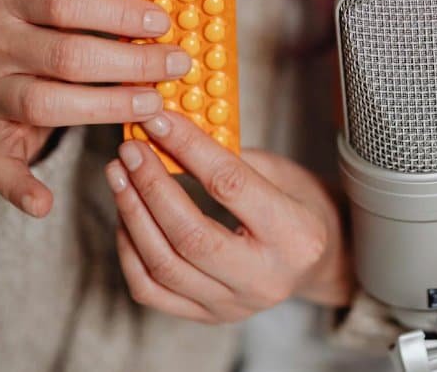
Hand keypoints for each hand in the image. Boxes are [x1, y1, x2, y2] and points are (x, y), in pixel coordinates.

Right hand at [0, 0, 190, 217]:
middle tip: (178, 66)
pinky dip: (19, 187)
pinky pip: (0, 166)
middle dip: (127, 64)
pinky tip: (46, 203)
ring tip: (155, 110)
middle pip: (65, 56)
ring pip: (47, 106)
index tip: (166, 19)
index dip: (117, 10)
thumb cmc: (46, 11)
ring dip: (105, 111)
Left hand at [104, 111, 354, 323]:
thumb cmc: (300, 207)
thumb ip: (230, 158)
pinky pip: (151, 290)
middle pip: (190, 234)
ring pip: (163, 265)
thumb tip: (172, 134)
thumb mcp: (282, 173)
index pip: (230, 186)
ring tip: (119, 176)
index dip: (188, 148)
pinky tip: (126, 216)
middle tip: (130, 150)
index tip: (158, 120)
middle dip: (151, 186)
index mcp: (295, 236)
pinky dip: (129, 250)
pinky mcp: (208, 317)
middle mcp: (265, 279)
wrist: (317, 263)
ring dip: (132, 214)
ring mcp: (234, 305)